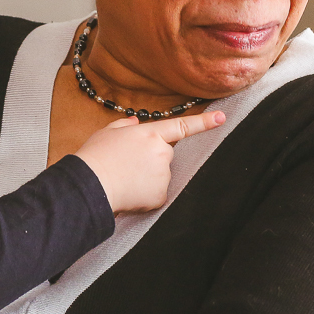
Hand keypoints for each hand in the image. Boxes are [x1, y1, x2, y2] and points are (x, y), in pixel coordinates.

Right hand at [73, 112, 225, 212]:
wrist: (90, 185)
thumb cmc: (95, 157)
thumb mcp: (107, 133)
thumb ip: (125, 126)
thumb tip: (136, 124)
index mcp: (150, 134)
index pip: (182, 126)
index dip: (204, 122)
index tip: (222, 117)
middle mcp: (162, 153)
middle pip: (164, 154)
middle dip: (151, 159)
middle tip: (127, 165)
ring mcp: (163, 175)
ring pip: (160, 175)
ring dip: (147, 178)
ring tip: (125, 179)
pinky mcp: (160, 195)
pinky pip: (156, 194)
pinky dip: (145, 195)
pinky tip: (129, 192)